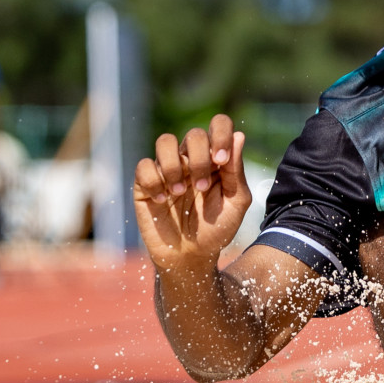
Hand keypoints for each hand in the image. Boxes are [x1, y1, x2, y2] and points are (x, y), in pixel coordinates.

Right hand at [133, 114, 250, 273]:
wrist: (191, 257)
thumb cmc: (217, 229)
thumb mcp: (235, 203)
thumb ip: (236, 171)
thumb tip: (239, 135)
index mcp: (216, 159)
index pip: (219, 125)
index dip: (220, 134)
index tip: (221, 160)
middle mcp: (191, 159)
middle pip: (193, 134)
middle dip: (199, 159)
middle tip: (202, 188)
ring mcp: (168, 170)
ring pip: (165, 141)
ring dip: (174, 166)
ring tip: (180, 192)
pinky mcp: (145, 183)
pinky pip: (144, 166)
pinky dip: (154, 182)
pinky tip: (162, 200)